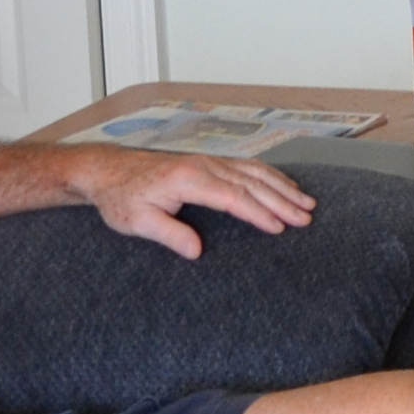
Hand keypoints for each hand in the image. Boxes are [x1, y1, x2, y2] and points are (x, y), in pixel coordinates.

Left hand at [80, 150, 317, 259]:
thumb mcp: (137, 221)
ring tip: (306, 202)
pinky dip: (269, 176)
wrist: (108, 172)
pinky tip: (282, 185)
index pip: (232, 197)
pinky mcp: (207, 163)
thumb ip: (169, 234)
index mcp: (188, 179)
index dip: (258, 213)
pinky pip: (245, 167)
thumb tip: (196, 251)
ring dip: (281, 186)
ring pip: (253, 172)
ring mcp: (207, 161)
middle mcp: (202, 165)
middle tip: (306, 217)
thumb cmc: (121, 198)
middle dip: (281, 200)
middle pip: (251, 182)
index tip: (280, 227)